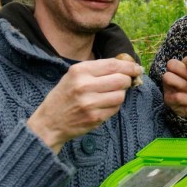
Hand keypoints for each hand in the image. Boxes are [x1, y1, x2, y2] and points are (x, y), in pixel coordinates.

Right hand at [27, 57, 141, 152]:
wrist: (49, 122)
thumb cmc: (63, 96)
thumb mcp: (73, 76)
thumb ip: (96, 69)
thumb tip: (124, 65)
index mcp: (79, 71)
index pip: (113, 65)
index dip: (129, 65)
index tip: (136, 67)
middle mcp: (85, 86)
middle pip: (121, 79)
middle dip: (128, 80)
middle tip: (128, 81)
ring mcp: (90, 103)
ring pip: (120, 95)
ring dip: (121, 94)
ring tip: (112, 94)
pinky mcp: (95, 117)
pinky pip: (115, 108)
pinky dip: (114, 105)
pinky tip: (105, 104)